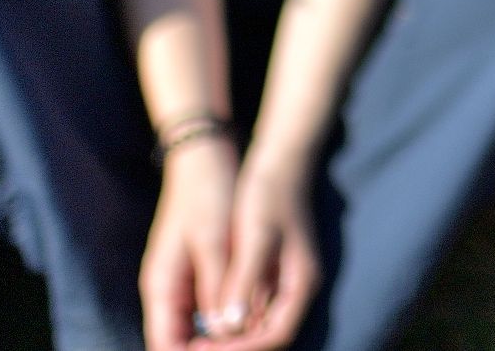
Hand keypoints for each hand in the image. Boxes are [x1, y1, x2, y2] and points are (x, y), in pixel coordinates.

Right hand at [141, 136, 236, 350]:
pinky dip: (229, 318)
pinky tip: (253, 320)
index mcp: (161, 288)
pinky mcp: (199, 272)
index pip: (166, 348)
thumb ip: (218, 287)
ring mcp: (181, 282)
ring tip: (254, 339)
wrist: (207, 157)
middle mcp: (167, 291)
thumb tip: (227, 331)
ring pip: (197, 330)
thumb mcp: (215, 242)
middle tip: (249, 347)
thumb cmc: (207, 195)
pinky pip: (210, 310)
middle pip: (181, 344)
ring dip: (223, 339)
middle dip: (214, 350)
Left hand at [199, 157, 319, 349]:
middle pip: (268, 337)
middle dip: (233, 348)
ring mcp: (286, 283)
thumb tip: (229, 327)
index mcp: (301, 283)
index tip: (204, 348)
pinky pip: (254, 310)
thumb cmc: (268, 194)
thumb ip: (244, 281)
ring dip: (230, 338)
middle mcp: (297, 289)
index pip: (277, 336)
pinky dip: (231, 320)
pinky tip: (205, 318)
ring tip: (194, 340)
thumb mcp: (254, 236)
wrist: (280, 161)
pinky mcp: (272, 274)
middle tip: (193, 348)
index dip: (241, 349)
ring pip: (259, 327)